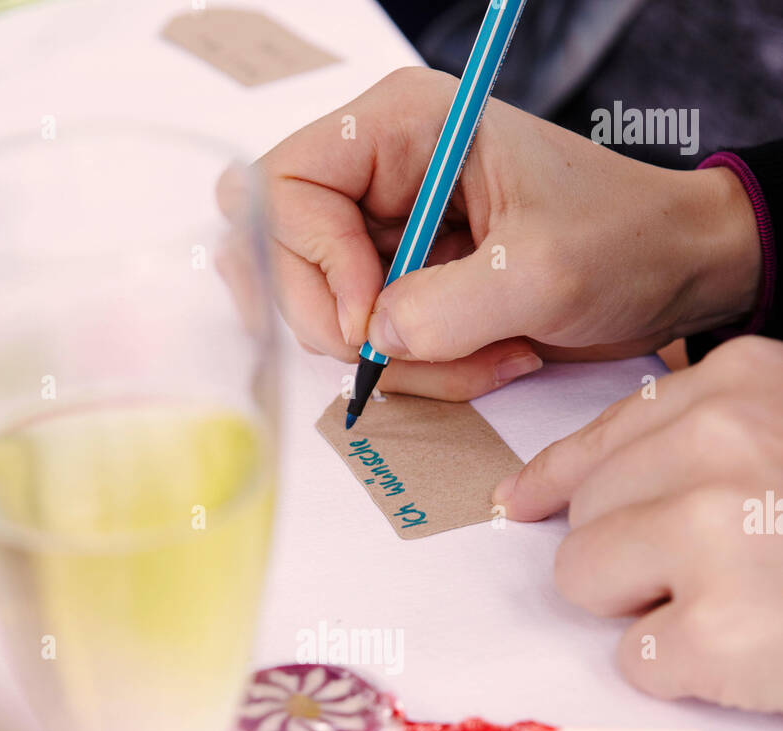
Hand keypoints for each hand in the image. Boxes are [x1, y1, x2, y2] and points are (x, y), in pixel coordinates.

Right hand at [230, 67, 761, 400]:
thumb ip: (447, 306)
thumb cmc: (626, 239)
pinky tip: (487, 361)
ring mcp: (390, 237)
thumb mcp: (543, 272)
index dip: (314, 260)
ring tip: (484, 357)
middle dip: (340, 323)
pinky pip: (372, 346)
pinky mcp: (408, 290)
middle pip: (285, 258)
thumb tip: (372, 338)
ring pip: (328, 315)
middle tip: (404, 353)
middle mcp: (382, 176)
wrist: (674, 272)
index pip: (286, 187)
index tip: (371, 315)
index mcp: (405, 127)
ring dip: (396, 361)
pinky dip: (418, 374)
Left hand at [494, 337, 782, 712]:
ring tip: (735, 601)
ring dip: (643, 608)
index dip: (559, 477)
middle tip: (721, 568)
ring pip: (582, 577)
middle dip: (628, 554)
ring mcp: (717, 533)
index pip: (604, 433)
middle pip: (584, 511)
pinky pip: (633, 658)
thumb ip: (691, 445)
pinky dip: (683, 670)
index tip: (522, 502)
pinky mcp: (720, 630)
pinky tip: (748, 649)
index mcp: (743, 385)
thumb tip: (540, 493)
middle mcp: (723, 443)